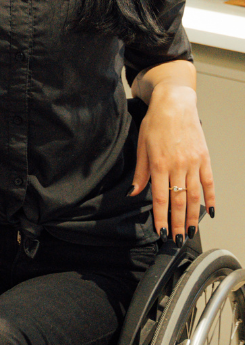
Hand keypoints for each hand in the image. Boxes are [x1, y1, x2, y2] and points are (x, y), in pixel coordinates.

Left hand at [131, 84, 213, 242]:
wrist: (175, 104)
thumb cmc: (156, 122)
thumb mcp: (141, 146)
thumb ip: (140, 172)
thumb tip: (134, 192)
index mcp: (159, 163)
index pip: (161, 198)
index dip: (161, 217)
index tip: (161, 231)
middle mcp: (178, 166)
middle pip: (179, 201)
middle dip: (178, 223)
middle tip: (177, 240)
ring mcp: (193, 163)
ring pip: (194, 196)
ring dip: (194, 217)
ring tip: (191, 232)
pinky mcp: (204, 159)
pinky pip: (208, 183)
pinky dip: (210, 199)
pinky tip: (209, 212)